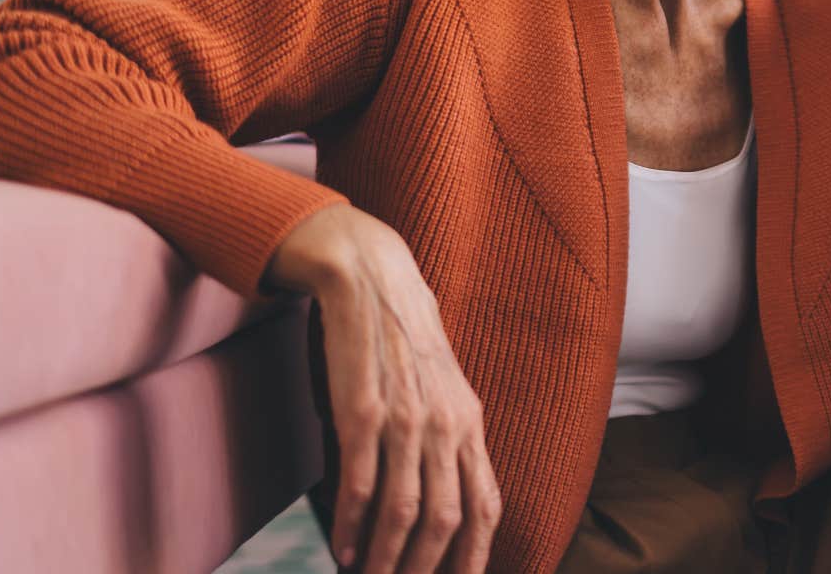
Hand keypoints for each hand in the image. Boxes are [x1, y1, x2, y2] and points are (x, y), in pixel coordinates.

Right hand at [267, 205, 503, 573]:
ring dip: (387, 558)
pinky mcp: (360, 414)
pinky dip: (352, 526)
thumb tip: (450, 497)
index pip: (486, 504)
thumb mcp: (448, 392)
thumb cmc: (407, 345)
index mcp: (470, 425)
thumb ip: (453, 440)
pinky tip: (344, 549)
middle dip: (427, 569)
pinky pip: (360, 484)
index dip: (477, 554)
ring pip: (404, 511)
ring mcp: (404, 421)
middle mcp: (445, 427)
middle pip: (446, 518)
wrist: (374, 285)